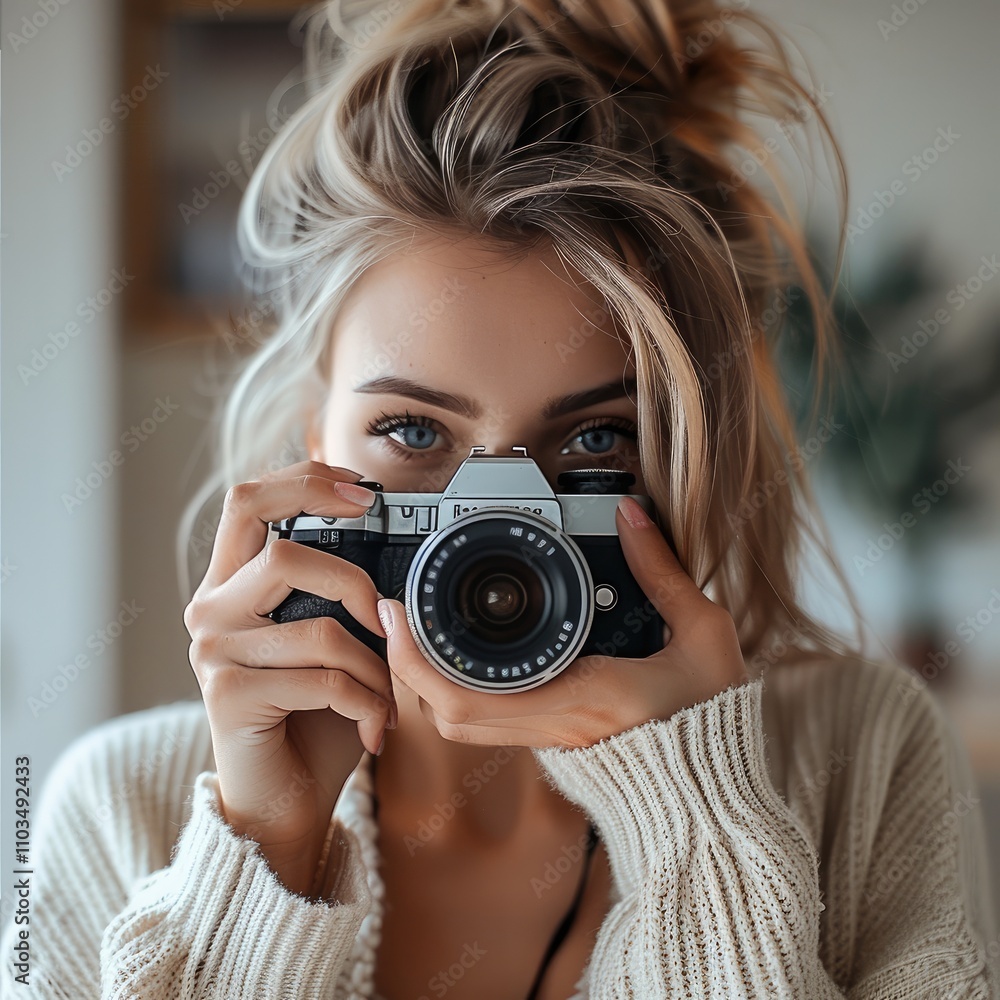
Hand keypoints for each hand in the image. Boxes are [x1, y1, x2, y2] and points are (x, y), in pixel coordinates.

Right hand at [183, 461, 395, 893]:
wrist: (284, 798)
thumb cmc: (312, 716)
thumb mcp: (330, 643)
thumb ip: (341, 597)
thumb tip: (393, 571)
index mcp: (232, 583)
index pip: (248, 501)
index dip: (304, 482)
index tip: (363, 493)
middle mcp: (210, 610)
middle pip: (282, 555)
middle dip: (354, 583)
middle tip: (384, 619)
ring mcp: (212, 653)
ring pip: (319, 629)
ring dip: (374, 667)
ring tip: (387, 697)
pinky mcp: (227, 697)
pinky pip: (324, 681)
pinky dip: (366, 703)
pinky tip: (373, 727)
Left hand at [377, 496, 748, 749]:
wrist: (718, 786)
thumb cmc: (712, 715)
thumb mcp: (702, 636)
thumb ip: (663, 572)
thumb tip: (631, 517)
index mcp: (586, 698)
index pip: (471, 694)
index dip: (419, 657)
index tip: (398, 611)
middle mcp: (557, 726)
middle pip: (447, 713)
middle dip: (406, 666)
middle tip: (393, 614)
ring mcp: (551, 740)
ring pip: (461, 724)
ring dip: (427, 680)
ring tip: (415, 630)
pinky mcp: (553, 741)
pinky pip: (486, 724)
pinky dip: (456, 692)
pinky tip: (458, 656)